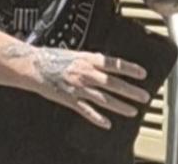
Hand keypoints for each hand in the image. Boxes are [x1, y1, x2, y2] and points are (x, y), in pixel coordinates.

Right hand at [17, 45, 150, 128]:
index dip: (129, 69)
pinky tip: (107, 124)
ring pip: (104, 99)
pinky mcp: (69, 99)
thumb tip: (106, 63)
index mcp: (87, 59)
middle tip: (145, 97)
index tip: (142, 73)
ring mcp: (78, 87)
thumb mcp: (74, 54)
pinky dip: (97, 118)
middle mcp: (85, 73)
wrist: (31, 65)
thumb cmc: (51, 57)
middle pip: (113, 83)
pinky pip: (86, 110)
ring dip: (120, 106)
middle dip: (131, 91)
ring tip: (133, 111)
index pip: (113, 64)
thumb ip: (91, 60)